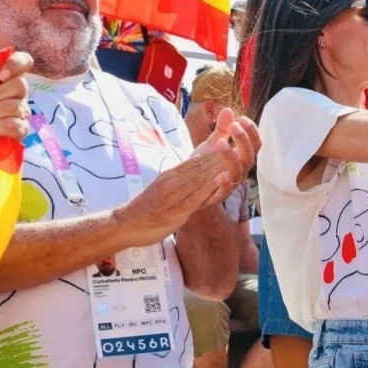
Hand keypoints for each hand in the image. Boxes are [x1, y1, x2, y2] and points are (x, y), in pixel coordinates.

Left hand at [0, 52, 33, 140]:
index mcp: (7, 77)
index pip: (24, 61)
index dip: (16, 65)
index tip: (0, 75)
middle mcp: (18, 93)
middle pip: (21, 85)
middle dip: (1, 94)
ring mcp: (22, 112)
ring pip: (19, 107)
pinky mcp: (21, 130)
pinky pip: (20, 126)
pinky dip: (4, 127)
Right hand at [113, 109, 260, 246]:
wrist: (126, 223)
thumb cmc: (149, 206)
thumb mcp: (165, 187)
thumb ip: (182, 177)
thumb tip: (198, 167)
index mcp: (171, 174)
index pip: (196, 160)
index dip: (215, 152)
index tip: (230, 144)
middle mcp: (172, 181)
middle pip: (201, 165)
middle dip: (221, 156)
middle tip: (240, 145)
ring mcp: (174, 195)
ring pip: (200, 178)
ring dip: (218, 166)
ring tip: (236, 156)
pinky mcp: (175, 211)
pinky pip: (195, 197)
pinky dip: (208, 187)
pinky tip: (221, 180)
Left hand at [193, 108, 260, 204]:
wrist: (189, 186)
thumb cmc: (206, 165)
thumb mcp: (213, 144)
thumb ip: (222, 129)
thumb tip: (228, 110)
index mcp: (241, 157)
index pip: (255, 144)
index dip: (252, 131)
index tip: (242, 118)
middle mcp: (240, 170)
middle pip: (249, 156)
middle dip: (243, 140)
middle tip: (234, 125)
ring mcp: (231, 184)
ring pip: (238, 172)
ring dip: (231, 157)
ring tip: (221, 143)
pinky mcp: (218, 195)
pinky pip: (225, 191)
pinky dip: (224, 184)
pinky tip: (220, 175)